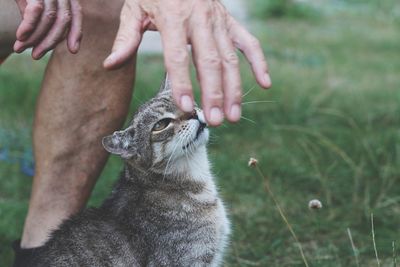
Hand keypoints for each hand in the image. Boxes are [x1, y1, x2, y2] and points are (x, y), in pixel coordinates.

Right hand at [13, 0, 81, 58]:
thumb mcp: (35, 5)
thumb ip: (44, 21)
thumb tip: (43, 44)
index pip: (76, 13)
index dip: (77, 32)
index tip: (73, 51)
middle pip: (63, 20)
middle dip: (50, 41)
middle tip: (35, 56)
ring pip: (50, 18)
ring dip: (35, 37)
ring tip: (20, 48)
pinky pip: (35, 11)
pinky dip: (28, 27)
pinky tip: (20, 37)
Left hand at [104, 0, 270, 125]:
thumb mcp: (134, 9)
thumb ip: (125, 38)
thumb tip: (110, 64)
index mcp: (173, 17)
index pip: (178, 56)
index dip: (183, 83)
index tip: (185, 108)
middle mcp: (200, 19)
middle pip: (209, 61)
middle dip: (213, 93)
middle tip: (214, 121)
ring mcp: (219, 20)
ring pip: (230, 58)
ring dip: (234, 88)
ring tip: (233, 115)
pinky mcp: (230, 21)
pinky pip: (249, 42)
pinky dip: (259, 62)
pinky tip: (265, 83)